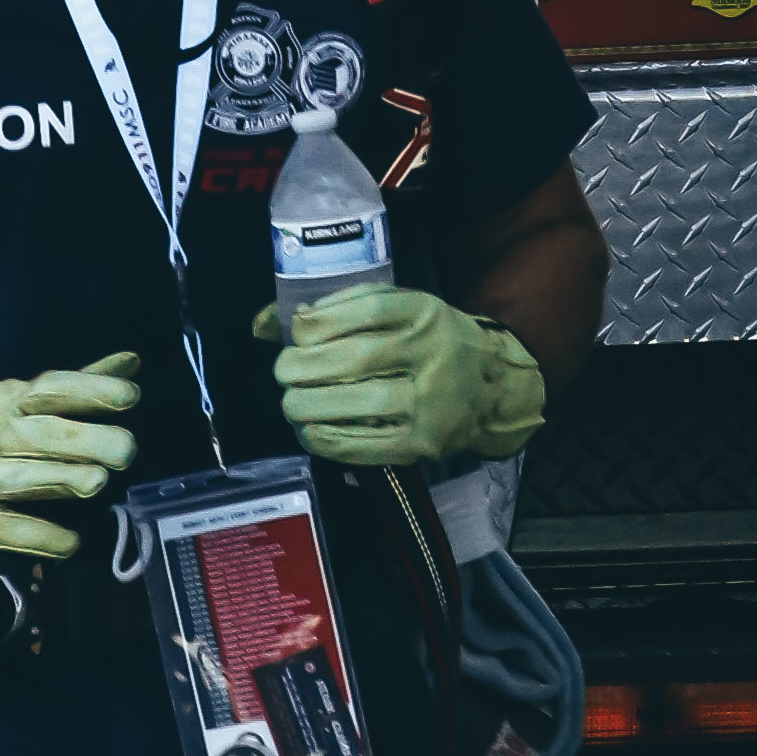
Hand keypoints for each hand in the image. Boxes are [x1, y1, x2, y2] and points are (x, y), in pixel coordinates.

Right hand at [0, 353, 140, 560]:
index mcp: (0, 398)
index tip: (130, 396)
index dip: (94, 391)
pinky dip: (51, 539)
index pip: (54, 389)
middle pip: (53, 436)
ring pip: (35, 480)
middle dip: (96, 442)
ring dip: (72, 480)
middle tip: (126, 450)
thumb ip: (71, 386)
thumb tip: (133, 362)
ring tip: (94, 482)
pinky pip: (16, 532)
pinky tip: (71, 541)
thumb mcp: (1, 393)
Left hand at [259, 286, 546, 465]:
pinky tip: (309, 433)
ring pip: (363, 403)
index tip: (295, 334)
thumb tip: (262, 323)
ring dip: (312, 406)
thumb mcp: (394, 310)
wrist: (494, 386)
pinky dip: (331, 441)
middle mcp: (433, 354)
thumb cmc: (427, 342)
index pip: (365, 310)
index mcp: (424, 313)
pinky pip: (371, 446)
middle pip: (357, 358)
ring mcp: (433, 402)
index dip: (319, 323)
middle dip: (305, 367)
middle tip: (283, 372)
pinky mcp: (427, 443)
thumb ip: (334, 309)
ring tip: (291, 404)